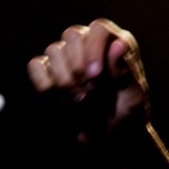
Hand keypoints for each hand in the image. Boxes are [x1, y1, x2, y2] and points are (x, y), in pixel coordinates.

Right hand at [26, 18, 147, 145]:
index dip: (93, 48)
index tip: (94, 75)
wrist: (110, 140)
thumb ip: (125, 71)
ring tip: (80, 100)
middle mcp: (93, 46)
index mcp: (118, 44)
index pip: (99, 28)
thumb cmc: (128, 117)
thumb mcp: (133, 97)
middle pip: (72, 35)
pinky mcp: (50, 74)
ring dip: (64, 79)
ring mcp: (70, 58)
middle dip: (76, 66)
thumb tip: (118, 43)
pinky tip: (59, 97)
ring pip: (53, 50)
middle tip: (88, 91)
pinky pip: (36, 66)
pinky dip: (44, 82)